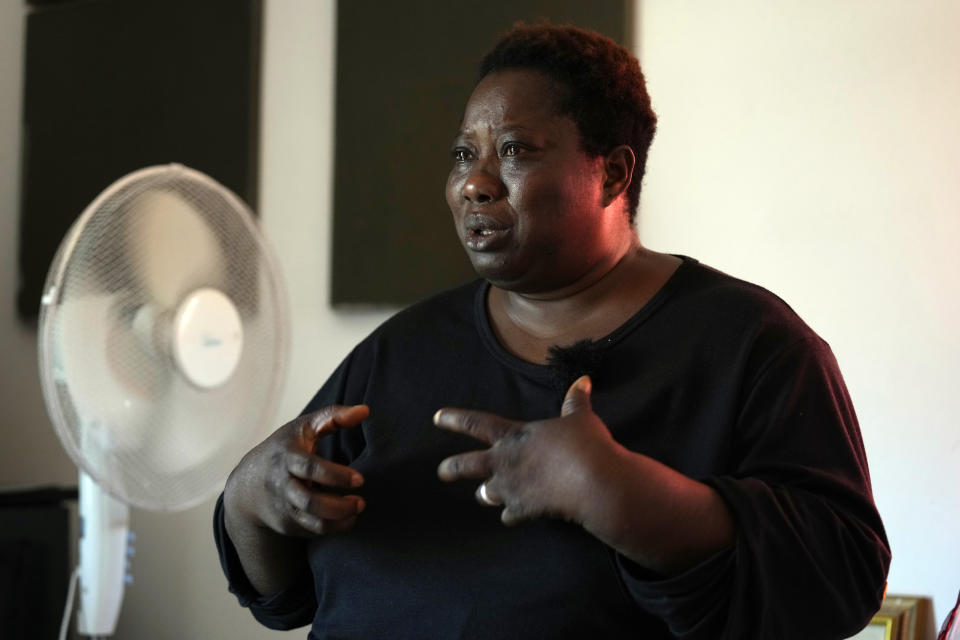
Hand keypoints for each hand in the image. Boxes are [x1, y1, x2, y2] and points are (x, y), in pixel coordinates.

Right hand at [224, 405, 367, 536]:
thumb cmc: (285, 448)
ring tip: (357, 508)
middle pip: (309, 502)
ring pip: (312, 523)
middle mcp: (283, 485)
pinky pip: (313, 532)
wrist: (247, 485)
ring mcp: (284, 508)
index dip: (336, 475)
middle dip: (339, 506)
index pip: (310, 468)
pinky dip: (334, 528)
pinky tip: (348, 517)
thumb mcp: (304, 427)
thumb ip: (333, 416)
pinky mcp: (287, 525)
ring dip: (340, 520)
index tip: (360, 479)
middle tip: (361, 502)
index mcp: (287, 457)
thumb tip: (365, 411)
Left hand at [435, 376, 618, 525]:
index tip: (437, 417)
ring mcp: (512, 488)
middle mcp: (505, 462)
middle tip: (441, 472)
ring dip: (485, 494)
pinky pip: (510, 516)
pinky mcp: (524, 510)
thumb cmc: (585, 444)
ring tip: (483, 495)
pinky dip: (512, 515)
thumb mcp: (580, 417)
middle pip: (466, 466)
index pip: (477, 424)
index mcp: (514, 436)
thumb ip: (576, 399)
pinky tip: (514, 515)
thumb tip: (584, 379)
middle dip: (451, 469)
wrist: (593, 482)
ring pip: (485, 494)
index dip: (455, 420)